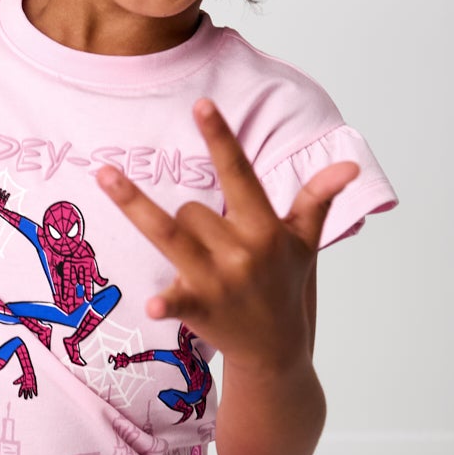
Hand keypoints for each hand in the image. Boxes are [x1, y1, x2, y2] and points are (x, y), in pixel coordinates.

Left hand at [93, 97, 359, 374]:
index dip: (220, 139)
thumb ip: (318, 199)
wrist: (276, 349)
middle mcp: (242, 250)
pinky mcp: (201, 309)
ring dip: (137, 206)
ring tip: (104, 175)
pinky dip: (167, 303)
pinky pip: (178, 299)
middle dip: (192, 219)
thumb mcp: (305, 242)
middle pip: (192, 209)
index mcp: (265, 229)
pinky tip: (153, 305)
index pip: (239, 174)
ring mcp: (220, 280)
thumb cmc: (285, 285)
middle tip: (209, 246)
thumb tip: (348, 165)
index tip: (201, 104)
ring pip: (170, 230)